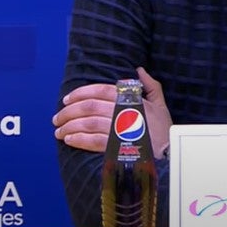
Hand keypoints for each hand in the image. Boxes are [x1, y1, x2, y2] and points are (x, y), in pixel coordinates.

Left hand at [53, 68, 172, 159]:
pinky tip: (69, 139)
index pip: (100, 90)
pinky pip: (93, 141)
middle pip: (89, 106)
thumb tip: (139, 70)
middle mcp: (123, 112)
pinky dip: (78, 139)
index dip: (81, 93)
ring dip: (70, 126)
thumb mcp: (160, 104)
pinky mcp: (116, 147)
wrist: (169, 156)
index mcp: (131, 100)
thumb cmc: (163, 131)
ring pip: (88, 123)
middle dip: (69, 111)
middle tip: (57, 118)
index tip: (67, 99)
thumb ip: (150, 86)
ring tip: (59, 131)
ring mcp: (119, 130)